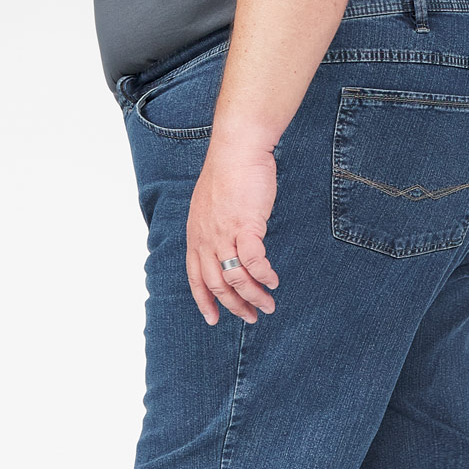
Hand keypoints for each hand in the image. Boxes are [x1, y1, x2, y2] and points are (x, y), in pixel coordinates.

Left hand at [185, 134, 279, 325]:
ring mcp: (224, 234)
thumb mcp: (209, 207)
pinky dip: (264, 276)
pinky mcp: (245, 226)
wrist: (238, 149)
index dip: (204, 302)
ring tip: (268, 305)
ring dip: (253, 296)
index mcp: (196, 236)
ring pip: (236, 278)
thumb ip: (213, 230)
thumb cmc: (228, 173)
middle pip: (217, 285)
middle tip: (251, 316)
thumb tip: (225, 247)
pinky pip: (254, 262)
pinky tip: (273, 281)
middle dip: (235, 306)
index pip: (195, 278)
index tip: (214, 319)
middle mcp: (206, 239)